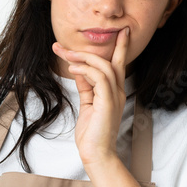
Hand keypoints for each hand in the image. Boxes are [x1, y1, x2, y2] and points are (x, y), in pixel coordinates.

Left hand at [51, 27, 129, 168]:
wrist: (96, 154)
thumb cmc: (92, 133)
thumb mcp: (87, 104)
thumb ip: (86, 86)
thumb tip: (79, 69)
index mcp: (115, 93)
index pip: (118, 66)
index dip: (119, 48)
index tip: (119, 33)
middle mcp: (118, 92)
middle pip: (115, 62)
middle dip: (102, 46)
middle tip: (77, 37)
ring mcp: (115, 97)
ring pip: (105, 67)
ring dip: (84, 56)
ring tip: (66, 52)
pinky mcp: (108, 102)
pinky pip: (99, 78)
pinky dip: (85, 69)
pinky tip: (72, 67)